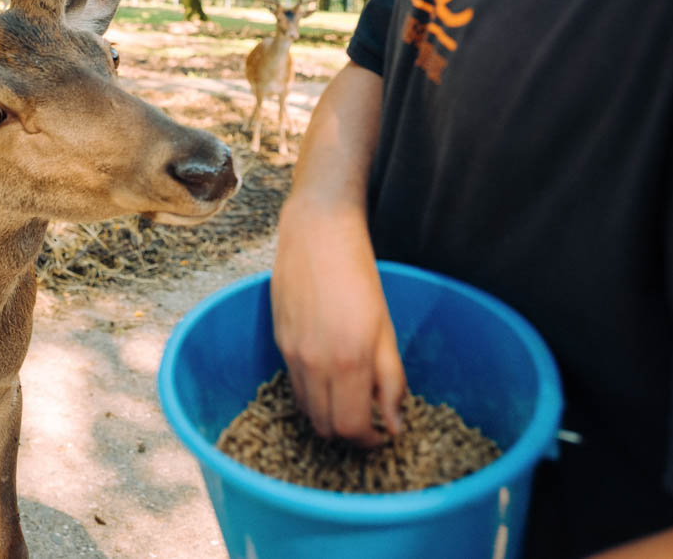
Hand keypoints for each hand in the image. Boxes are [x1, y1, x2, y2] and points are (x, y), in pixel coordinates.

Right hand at [271, 196, 405, 446]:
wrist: (317, 232)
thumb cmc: (359, 273)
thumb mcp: (386, 328)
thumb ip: (391, 379)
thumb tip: (394, 423)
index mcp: (348, 359)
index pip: (349, 427)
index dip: (367, 441)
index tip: (382, 434)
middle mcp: (313, 362)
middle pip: (324, 426)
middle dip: (348, 435)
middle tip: (367, 423)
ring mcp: (291, 352)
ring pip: (306, 410)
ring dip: (328, 416)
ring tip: (348, 402)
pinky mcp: (278, 341)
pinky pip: (293, 385)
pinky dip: (312, 395)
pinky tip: (329, 378)